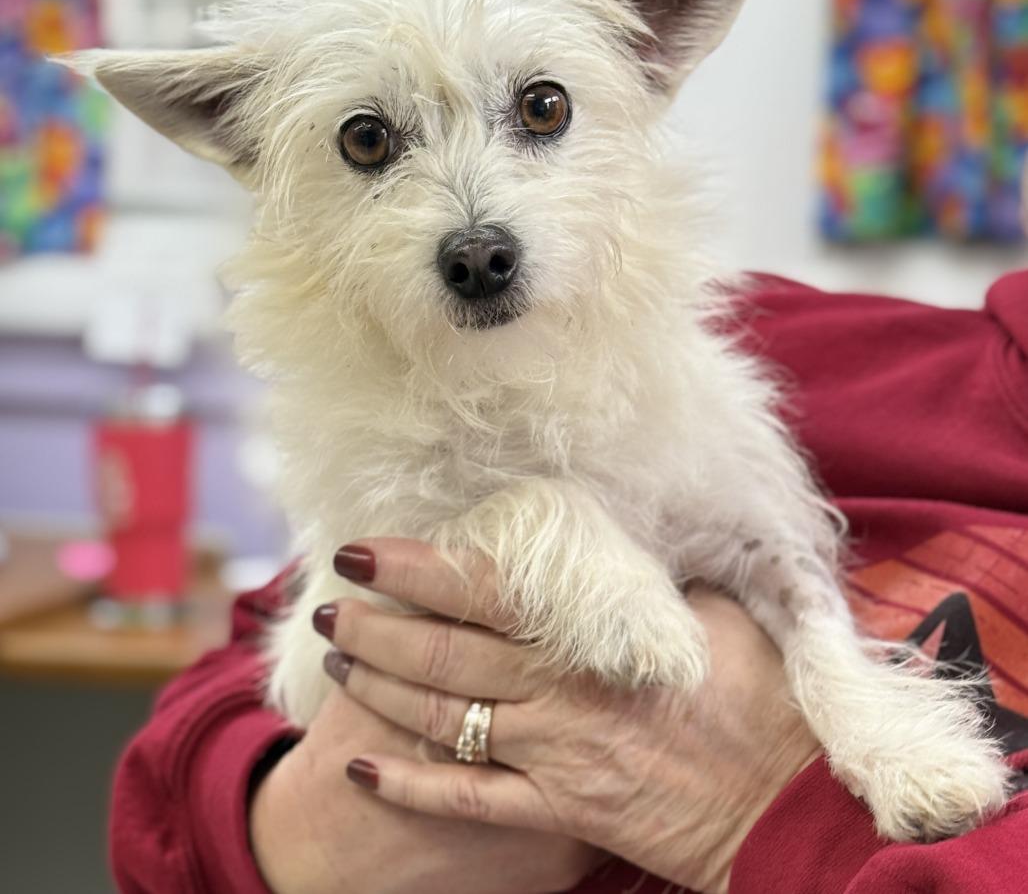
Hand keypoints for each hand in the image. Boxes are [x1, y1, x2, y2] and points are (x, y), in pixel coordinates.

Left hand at [318, 538, 820, 893]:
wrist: (791, 799)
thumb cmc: (760, 693)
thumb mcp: (710, 609)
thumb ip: (644, 581)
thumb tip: (605, 542)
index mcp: (589, 632)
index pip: (478, 588)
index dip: (412, 568)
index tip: (361, 551)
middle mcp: (557, 689)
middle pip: (442, 650)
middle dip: (374, 626)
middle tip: (327, 606)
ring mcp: (553, 753)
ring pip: (443, 715)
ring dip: (381, 689)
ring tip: (338, 662)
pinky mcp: (559, 809)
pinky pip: (468, 799)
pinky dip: (410, 784)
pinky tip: (361, 769)